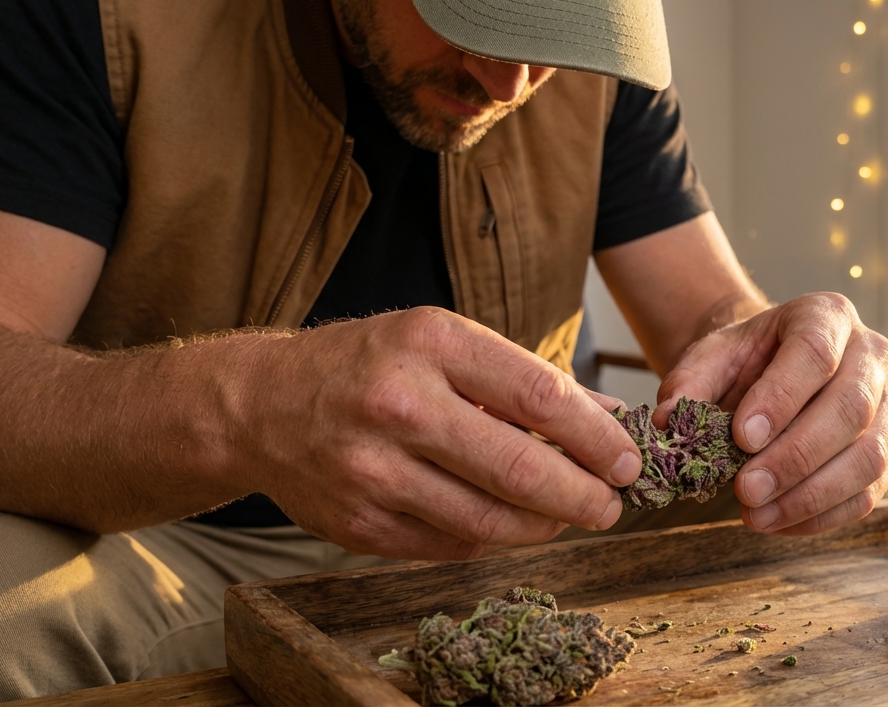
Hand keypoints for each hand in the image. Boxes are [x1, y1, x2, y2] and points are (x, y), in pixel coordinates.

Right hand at [233, 307, 640, 559]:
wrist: (260, 405)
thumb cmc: (369, 364)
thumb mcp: (443, 343)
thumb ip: (523, 380)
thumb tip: (609, 419)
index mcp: (429, 342)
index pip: (539, 395)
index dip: (596, 437)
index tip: (627, 460)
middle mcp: (398, 403)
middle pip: (518, 467)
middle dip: (581, 496)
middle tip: (611, 505)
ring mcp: (372, 469)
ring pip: (487, 520)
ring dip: (543, 526)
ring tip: (568, 517)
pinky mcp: (358, 524)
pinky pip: (449, 545)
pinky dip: (490, 539)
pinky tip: (507, 523)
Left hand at [654, 293, 887, 534]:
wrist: (769, 370)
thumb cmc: (745, 361)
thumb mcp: (710, 357)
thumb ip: (688, 384)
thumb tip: (669, 423)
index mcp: (828, 316)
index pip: (815, 352)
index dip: (781, 398)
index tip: (742, 437)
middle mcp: (870, 357)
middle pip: (851, 408)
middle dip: (796, 456)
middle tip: (746, 489)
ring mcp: (887, 406)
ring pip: (869, 456)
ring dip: (811, 495)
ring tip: (757, 514)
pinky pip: (868, 493)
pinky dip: (822, 515)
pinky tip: (778, 522)